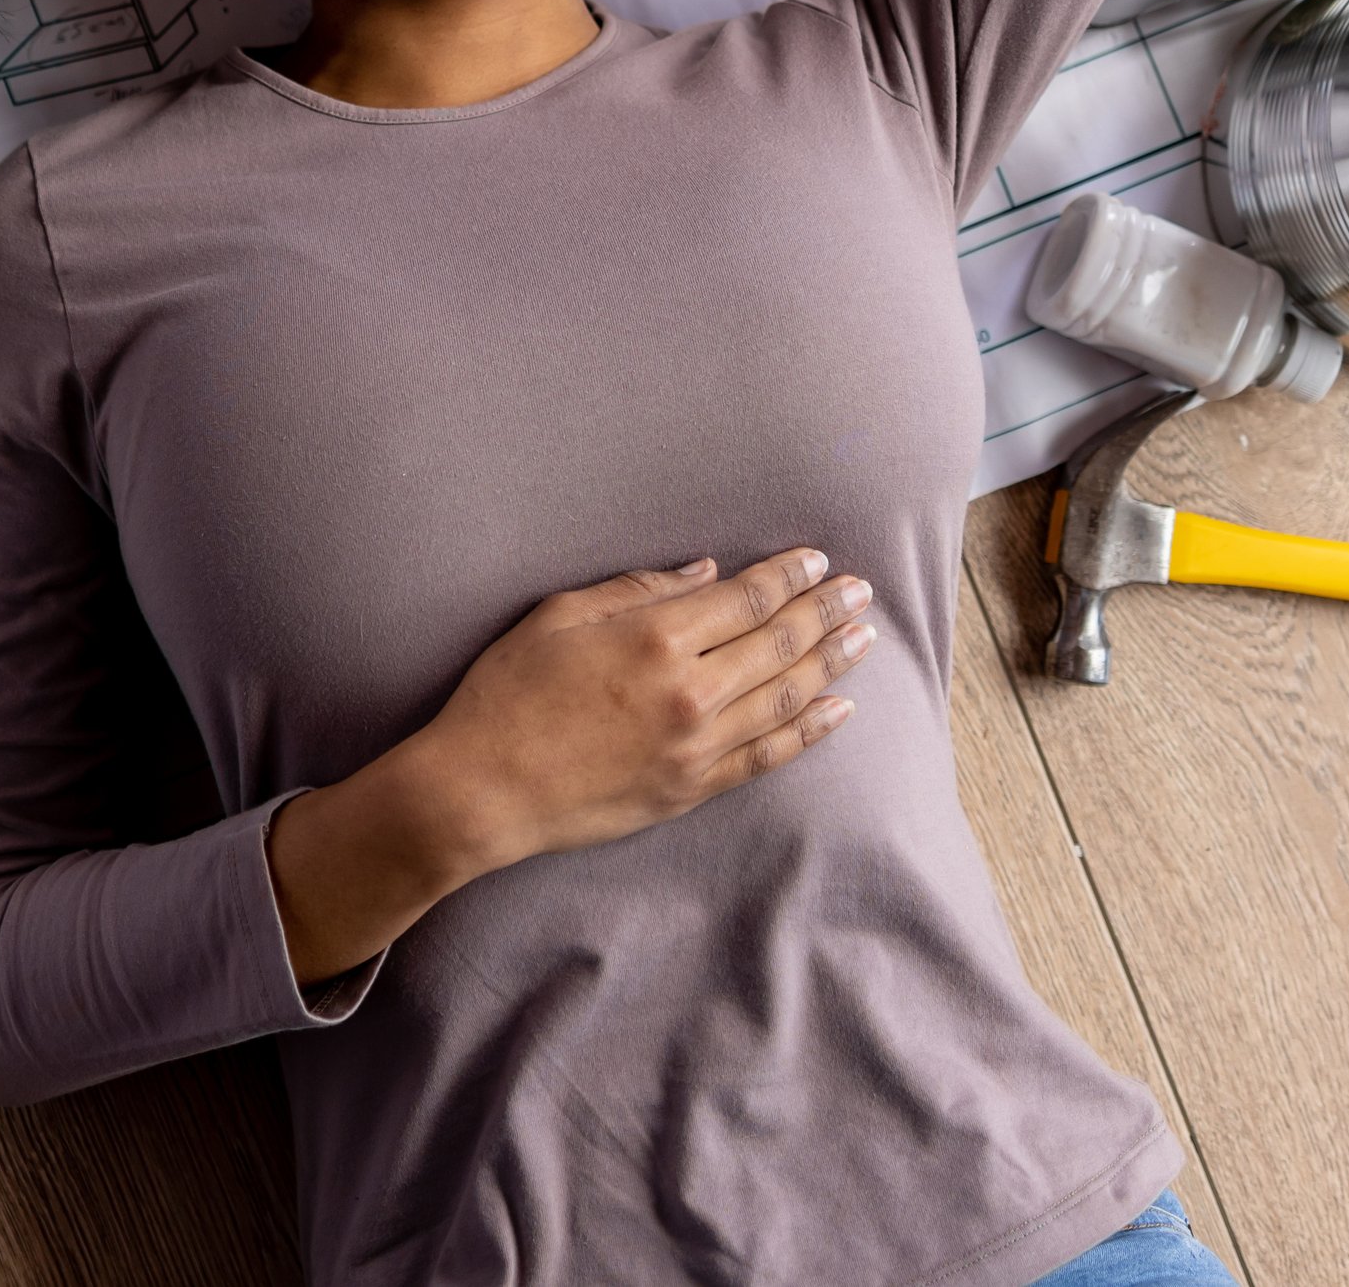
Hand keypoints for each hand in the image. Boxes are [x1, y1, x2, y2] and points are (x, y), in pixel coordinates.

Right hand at [266, 551, 871, 981]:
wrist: (483, 790)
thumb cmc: (506, 692)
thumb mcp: (558, 616)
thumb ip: (636, 590)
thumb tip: (705, 574)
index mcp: (654, 636)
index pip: (746, 597)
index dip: (788, 574)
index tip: (818, 558)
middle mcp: (689, 690)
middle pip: (780, 642)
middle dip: (826, 611)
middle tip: (861, 590)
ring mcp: (697, 744)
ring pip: (787, 696)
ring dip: (831, 663)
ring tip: (865, 638)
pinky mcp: (693, 788)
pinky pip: (769, 754)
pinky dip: (810, 730)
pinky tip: (838, 710)